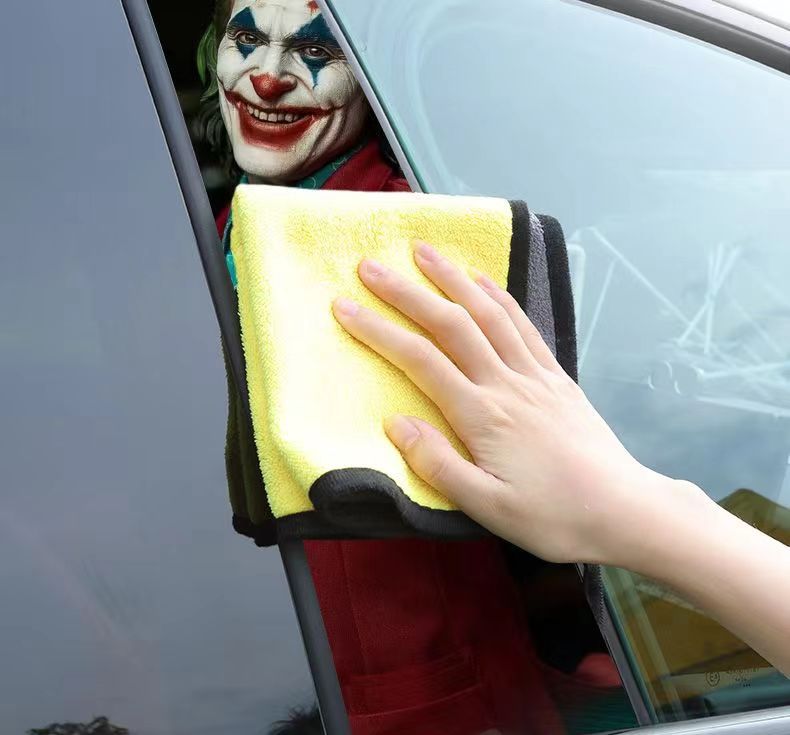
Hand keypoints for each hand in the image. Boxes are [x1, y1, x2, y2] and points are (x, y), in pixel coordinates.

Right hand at [332, 241, 680, 565]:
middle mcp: (506, 383)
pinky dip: (501, 297)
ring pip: (489, 313)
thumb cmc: (553, 517)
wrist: (624, 510)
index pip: (420, 361)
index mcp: (482, 415)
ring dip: (454, 279)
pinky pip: (525, 326)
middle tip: (372, 265)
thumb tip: (395, 421)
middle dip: (407, 292)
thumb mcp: (487, 507)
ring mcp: (536, 375)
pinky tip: (485, 281)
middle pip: (451, 325)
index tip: (345, 307)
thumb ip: (438, 464)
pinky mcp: (558, 377)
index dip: (379, 331)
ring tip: (425, 251)